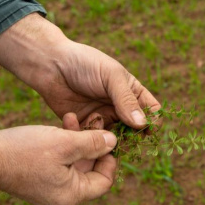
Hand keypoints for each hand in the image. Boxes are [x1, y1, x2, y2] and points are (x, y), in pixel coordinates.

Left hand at [0, 13, 160, 129]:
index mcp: (132, 92)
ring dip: (112, 138)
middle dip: (133, 137)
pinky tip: (86, 122)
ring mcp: (103, 118)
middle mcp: (120, 108)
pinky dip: (92, 137)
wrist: (51, 66)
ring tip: (102, 127)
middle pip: (136, 130)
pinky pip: (94, 140)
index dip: (153, 122)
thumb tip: (143, 124)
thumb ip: (126, 100)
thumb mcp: (110, 76)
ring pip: (116, 139)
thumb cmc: (84, 64)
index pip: (152, 111)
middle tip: (126, 138)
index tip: (148, 131)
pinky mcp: (85, 128)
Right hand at [0, 125, 116, 204]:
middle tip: (91, 123)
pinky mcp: (38, 181)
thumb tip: (114, 142)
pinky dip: (63, 146)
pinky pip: (60, 164)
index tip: (105, 137)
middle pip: (90, 172)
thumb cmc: (25, 151)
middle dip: (92, 145)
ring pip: (75, 165)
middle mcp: (63, 199)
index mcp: (72, 196)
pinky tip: (59, 126)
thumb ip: (92, 143)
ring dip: (77, 141)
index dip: (109, 158)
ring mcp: (49, 191)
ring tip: (71, 119)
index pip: (105, 181)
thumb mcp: (64, 143)